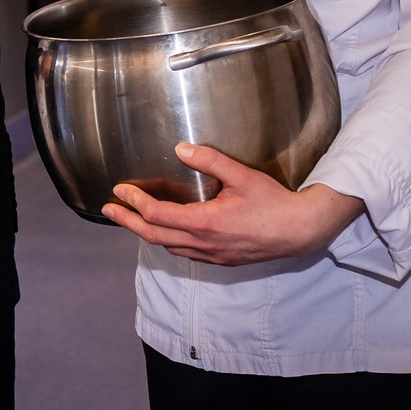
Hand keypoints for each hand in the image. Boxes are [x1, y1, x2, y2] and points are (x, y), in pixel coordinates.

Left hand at [102, 142, 366, 265]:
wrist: (301, 231)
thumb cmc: (274, 202)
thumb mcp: (243, 176)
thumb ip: (211, 161)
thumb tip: (181, 148)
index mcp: (204, 223)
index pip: (157, 215)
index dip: (134, 203)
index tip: (120, 190)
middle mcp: (203, 244)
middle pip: (154, 235)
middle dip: (128, 222)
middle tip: (109, 210)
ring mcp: (213, 255)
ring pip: (168, 247)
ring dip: (147, 233)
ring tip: (131, 219)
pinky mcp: (222, 260)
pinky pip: (186, 254)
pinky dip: (167, 242)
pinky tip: (166, 233)